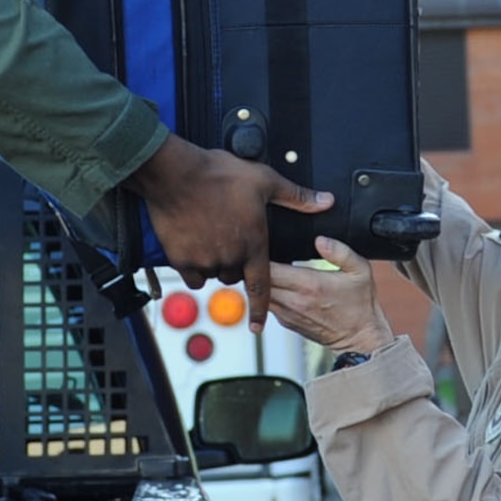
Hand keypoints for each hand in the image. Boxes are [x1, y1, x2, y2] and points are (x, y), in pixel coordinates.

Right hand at [128, 135, 332, 330]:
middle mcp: (230, 258)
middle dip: (234, 264)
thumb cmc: (218, 175)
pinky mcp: (180, 259)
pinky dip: (193, 266)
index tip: (258, 326)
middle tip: (227, 238)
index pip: (262, 287)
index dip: (260, 309)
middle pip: (235, 276)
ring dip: (214, 263)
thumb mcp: (264, 181)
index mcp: (253, 244)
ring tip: (209, 234)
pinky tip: (192, 245)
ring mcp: (205, 261)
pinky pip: (190, 275)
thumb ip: (296, 197)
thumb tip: (325, 202)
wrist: (175, 173)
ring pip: (212, 274)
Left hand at [268, 238, 393, 354]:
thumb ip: (341, 252)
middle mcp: (294, 301)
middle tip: (261, 254)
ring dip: (259, 282)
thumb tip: (320, 240)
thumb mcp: (360, 271)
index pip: (269, 268)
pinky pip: (268, 305)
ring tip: (268, 268)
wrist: (360, 338)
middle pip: (256, 282)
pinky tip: (278, 284)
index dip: (262, 254)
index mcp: (309, 285)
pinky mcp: (287, 322)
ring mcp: (288, 314)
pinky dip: (267, 294)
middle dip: (255, 267)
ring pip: (257, 295)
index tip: (266, 245)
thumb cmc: (361, 305)